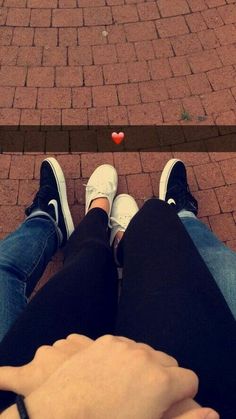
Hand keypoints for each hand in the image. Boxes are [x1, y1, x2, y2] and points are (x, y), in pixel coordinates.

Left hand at [1, 335, 218, 418]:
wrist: (60, 414)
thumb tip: (213, 413)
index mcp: (161, 381)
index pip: (190, 380)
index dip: (182, 397)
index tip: (167, 407)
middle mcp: (146, 356)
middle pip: (170, 363)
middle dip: (165, 379)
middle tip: (146, 399)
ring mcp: (124, 345)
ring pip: (148, 352)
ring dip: (145, 366)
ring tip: (126, 387)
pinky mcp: (105, 340)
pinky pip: (127, 345)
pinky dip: (126, 357)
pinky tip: (110, 374)